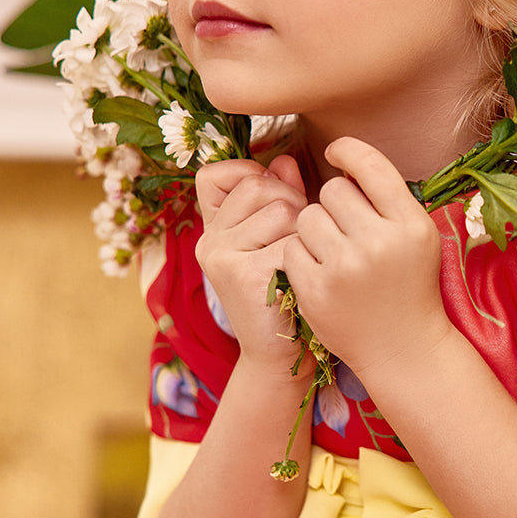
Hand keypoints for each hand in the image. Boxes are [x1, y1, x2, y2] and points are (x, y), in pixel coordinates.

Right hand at [195, 154, 310, 377]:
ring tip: (302, 261)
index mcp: (213, 229)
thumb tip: (284, 160)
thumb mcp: (279, 238)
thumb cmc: (288, 293)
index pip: (217, 174)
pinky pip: (291, 239)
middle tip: (299, 240)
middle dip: (291, 204)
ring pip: (280, 209)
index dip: (250, 176)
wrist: (282, 357)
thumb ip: (280, 195)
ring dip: (304, 231)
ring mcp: (221, 257)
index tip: (274, 200)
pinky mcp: (241, 275)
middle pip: (259, 187)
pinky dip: (308, 256)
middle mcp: (208, 241)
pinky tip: (302, 280)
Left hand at [283, 137, 447, 380]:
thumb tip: (336, 150)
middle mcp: (380, 242)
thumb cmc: (409, 284)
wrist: (404, 348)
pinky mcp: (317, 291)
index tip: (335, 152)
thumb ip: (384, 195)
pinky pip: (292, 248)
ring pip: (307, 217)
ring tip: (333, 251)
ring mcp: (346, 268)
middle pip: (334, 190)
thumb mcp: (416, 236)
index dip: (347, 150)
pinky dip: (301, 257)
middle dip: (335, 203)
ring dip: (314, 229)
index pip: (370, 165)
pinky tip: (321, 272)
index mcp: (411, 224)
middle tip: (346, 228)